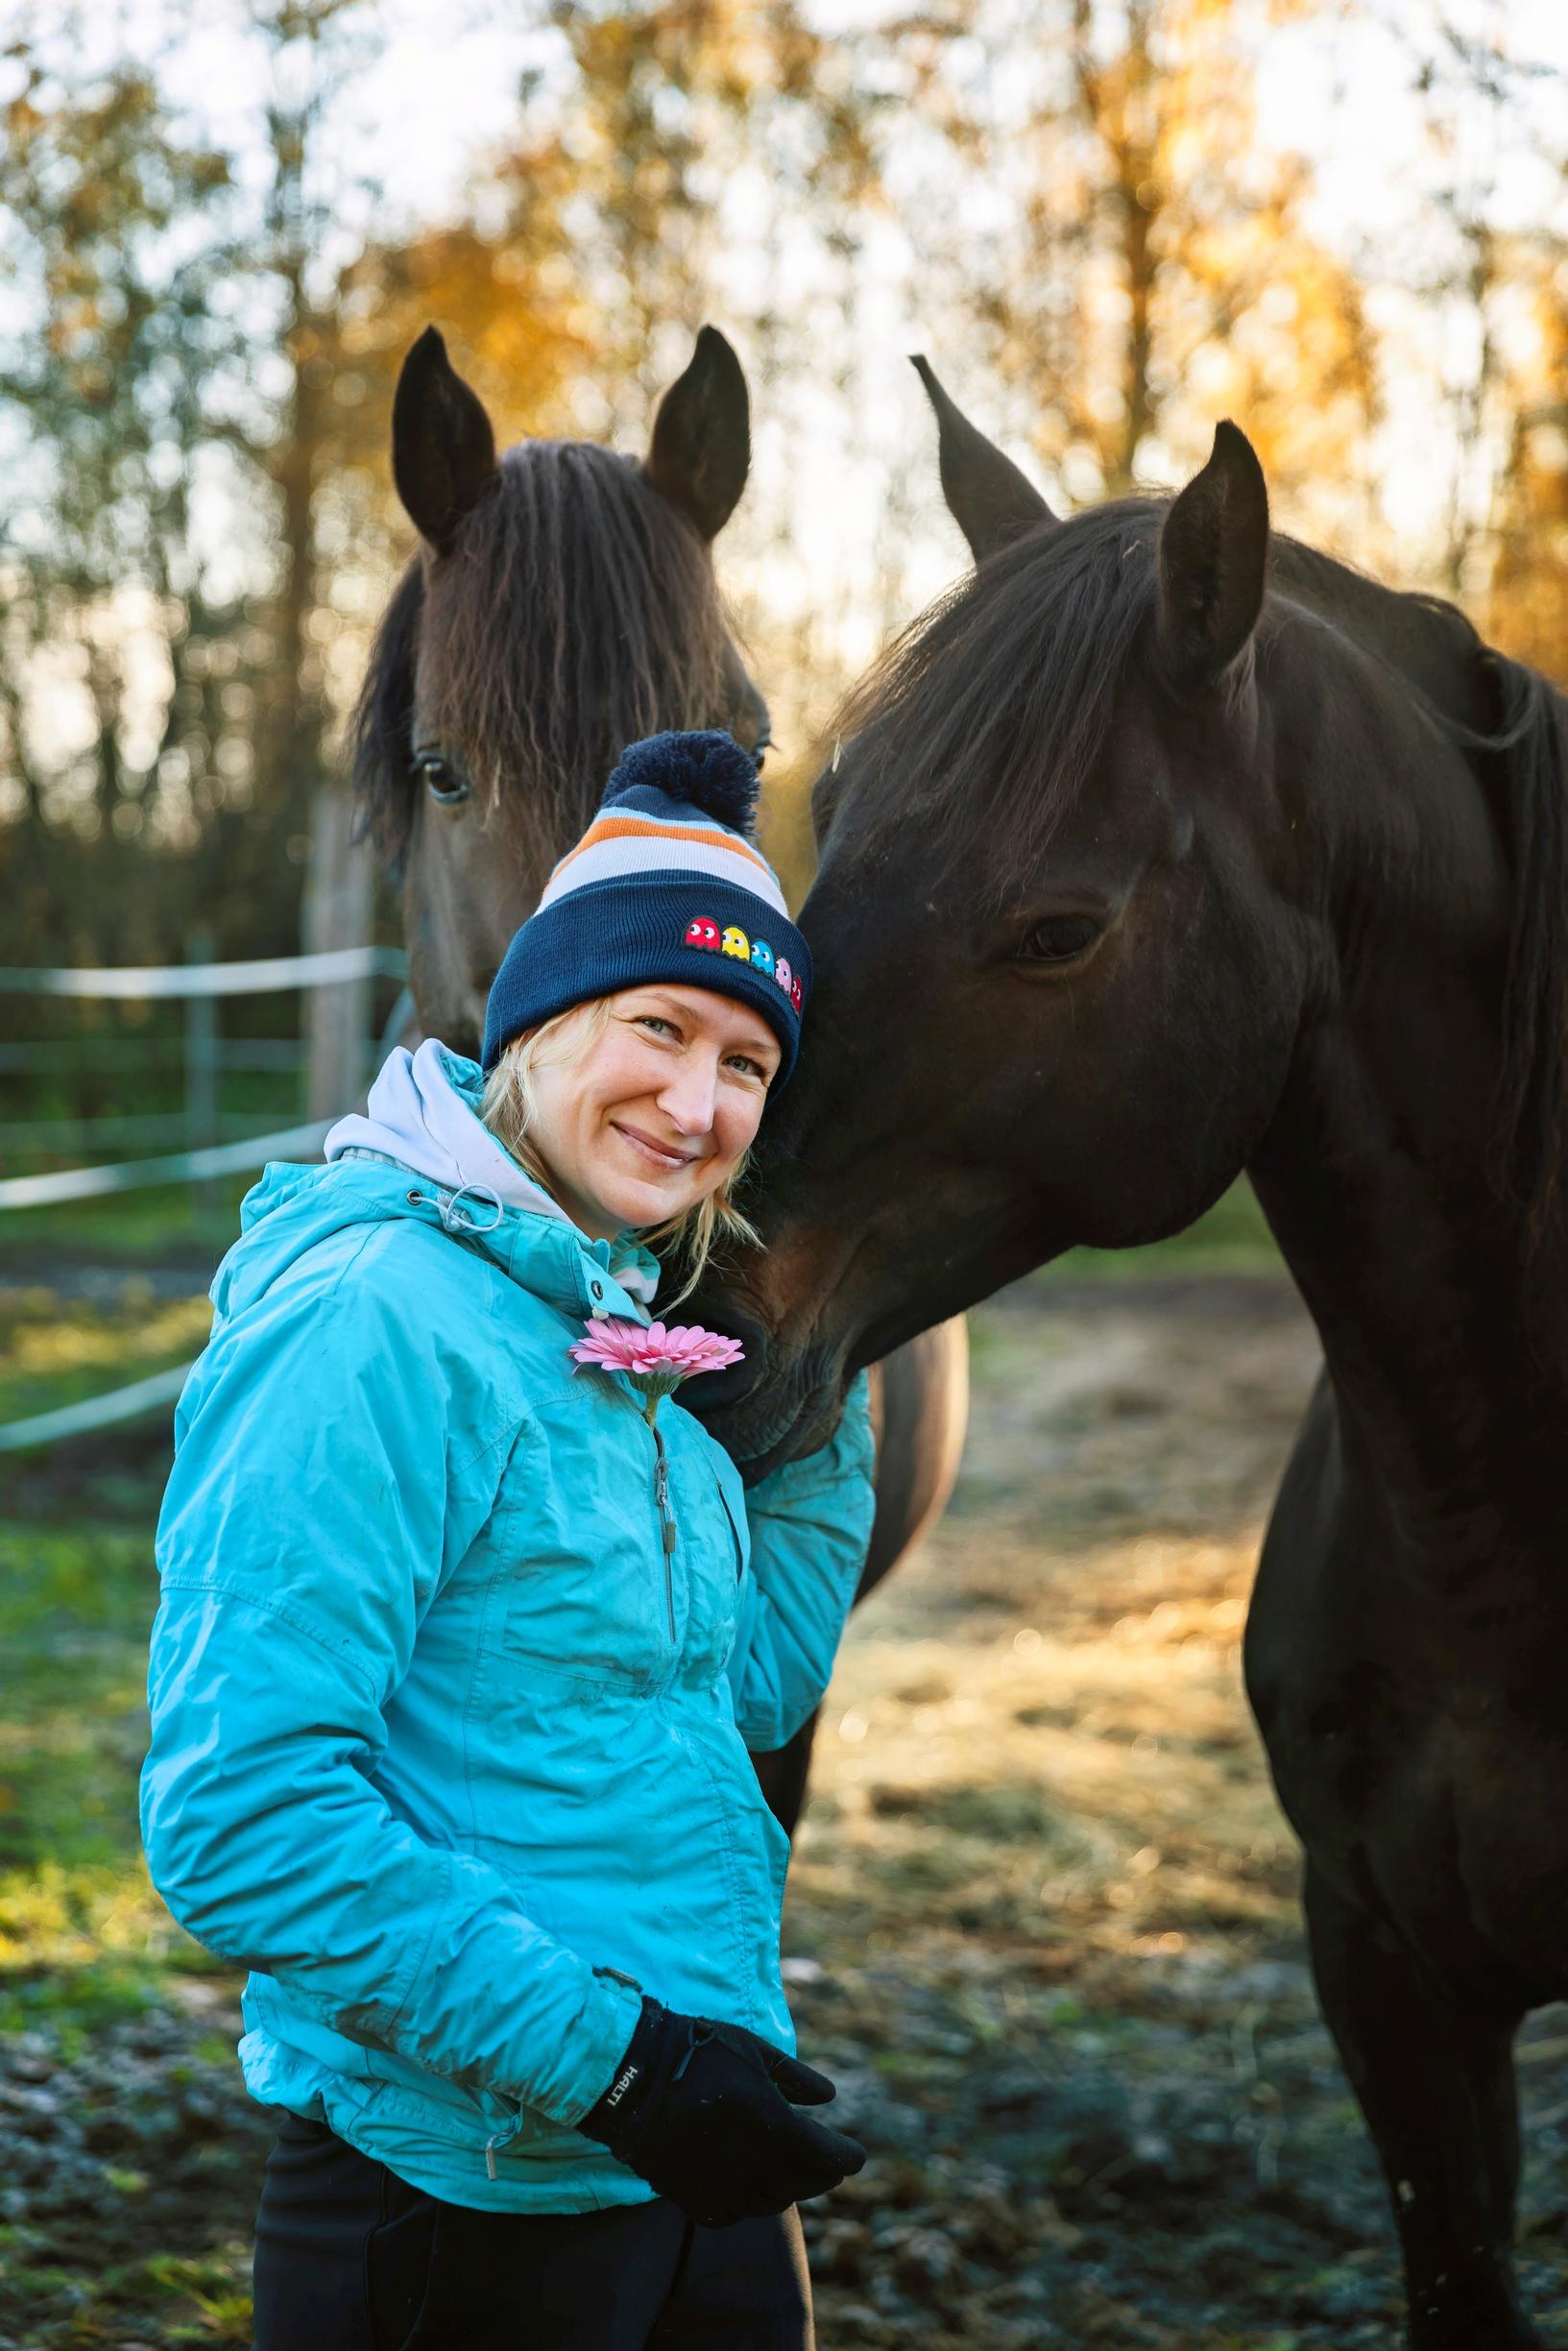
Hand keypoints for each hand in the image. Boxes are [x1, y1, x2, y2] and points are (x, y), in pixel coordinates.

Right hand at [576, 1996, 865, 2226]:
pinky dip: (751, 2199)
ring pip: (773, 2202)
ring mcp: (722, 2188)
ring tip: (787, 2165)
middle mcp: (753, 2166)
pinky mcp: (695, 2201)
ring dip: (788, 2184)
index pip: (828, 2158)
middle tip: (826, 2160)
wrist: (633, 2079)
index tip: (856, 2156)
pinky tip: (750, 2179)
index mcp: (773, 2126)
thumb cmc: (700, 2053)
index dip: (847, 2158)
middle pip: (805, 2184)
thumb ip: (796, 2078)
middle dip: (821, 2171)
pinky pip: (736, 2212)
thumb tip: (830, 2098)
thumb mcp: (755, 2050)